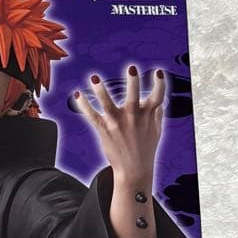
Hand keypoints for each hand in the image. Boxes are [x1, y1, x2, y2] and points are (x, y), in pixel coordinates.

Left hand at [74, 66, 165, 181]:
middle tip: (131, 68)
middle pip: (133, 97)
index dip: (159, 83)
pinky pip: (92, 116)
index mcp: (148, 114)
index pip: (157, 96)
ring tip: (94, 78)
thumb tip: (160, 100)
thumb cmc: (145, 148)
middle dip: (133, 82)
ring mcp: (117, 123)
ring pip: (108, 104)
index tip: (158, 72)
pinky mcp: (104, 130)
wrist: (133, 170)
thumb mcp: (157, 130)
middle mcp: (133, 117)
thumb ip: (157, 113)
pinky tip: (77, 94)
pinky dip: (84, 105)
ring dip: (101, 91)